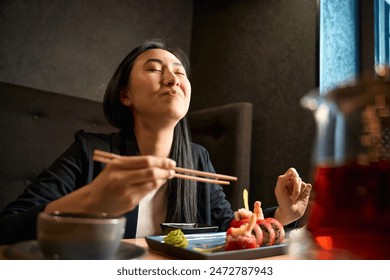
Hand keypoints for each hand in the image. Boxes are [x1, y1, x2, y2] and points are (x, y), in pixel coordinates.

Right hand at [46, 155, 175, 214]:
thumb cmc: (106, 182)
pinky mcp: (130, 203)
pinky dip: (154, 188)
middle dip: (165, 171)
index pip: (145, 161)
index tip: (171, 162)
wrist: (92, 202)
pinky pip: (147, 193)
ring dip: (162, 180)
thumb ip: (133, 164)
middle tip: (172, 170)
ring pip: (152, 184)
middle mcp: (121, 178)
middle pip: (151, 173)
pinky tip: (156, 184)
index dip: (161, 161)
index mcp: (117, 165)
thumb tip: (158, 163)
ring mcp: (126, 192)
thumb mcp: (114, 167)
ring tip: (166, 176)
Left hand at [274, 168, 311, 224]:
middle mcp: (293, 182)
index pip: (292, 171)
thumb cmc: (283, 202)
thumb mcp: (278, 191)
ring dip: (299, 193)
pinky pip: (309, 186)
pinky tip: (303, 196)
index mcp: (286, 180)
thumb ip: (281, 180)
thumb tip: (290, 172)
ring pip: (303, 184)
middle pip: (298, 178)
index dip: (293, 175)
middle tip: (292, 198)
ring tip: (294, 200)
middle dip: (295, 188)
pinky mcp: (306, 192)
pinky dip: (307, 191)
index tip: (291, 182)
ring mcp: (300, 187)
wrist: (290, 213)